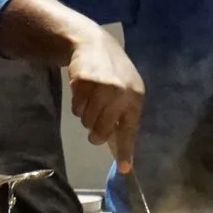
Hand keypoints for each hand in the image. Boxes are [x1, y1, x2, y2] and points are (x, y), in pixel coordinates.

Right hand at [67, 21, 146, 168]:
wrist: (93, 44)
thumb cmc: (113, 73)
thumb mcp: (126, 91)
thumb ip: (123, 115)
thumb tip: (119, 145)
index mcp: (135, 97)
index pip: (130, 130)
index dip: (126, 151)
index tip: (124, 169)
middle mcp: (121, 93)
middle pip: (102, 130)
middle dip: (96, 133)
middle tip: (93, 129)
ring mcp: (102, 86)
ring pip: (87, 121)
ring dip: (86, 115)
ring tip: (91, 99)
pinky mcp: (84, 82)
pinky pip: (76, 108)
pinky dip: (77, 104)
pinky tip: (83, 90)